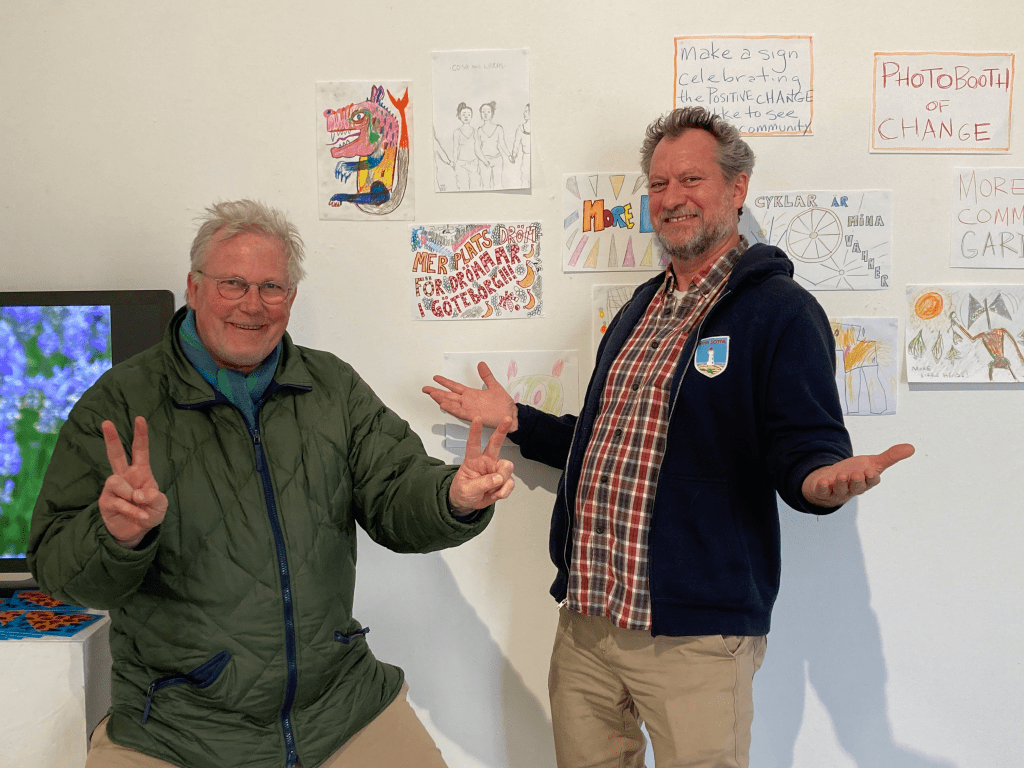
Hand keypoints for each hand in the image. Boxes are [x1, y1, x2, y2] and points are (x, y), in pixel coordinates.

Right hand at [99, 416, 167, 547]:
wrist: (136, 532)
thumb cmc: (149, 512)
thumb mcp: (160, 505)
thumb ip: (155, 498)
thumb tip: (140, 494)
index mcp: (140, 472)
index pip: (140, 450)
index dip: (141, 435)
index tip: (140, 419)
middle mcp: (125, 476)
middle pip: (116, 454)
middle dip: (112, 438)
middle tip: (106, 422)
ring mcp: (113, 488)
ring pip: (114, 480)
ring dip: (129, 494)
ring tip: (137, 503)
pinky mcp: (106, 501)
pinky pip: (118, 501)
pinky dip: (132, 510)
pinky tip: (140, 516)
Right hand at [423, 361, 517, 431]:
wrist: (511, 415)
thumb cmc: (503, 404)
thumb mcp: (494, 385)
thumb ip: (486, 375)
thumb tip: (481, 364)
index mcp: (471, 394)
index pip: (454, 387)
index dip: (445, 382)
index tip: (435, 378)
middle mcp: (468, 401)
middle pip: (449, 395)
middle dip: (436, 392)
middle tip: (425, 388)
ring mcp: (469, 409)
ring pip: (451, 403)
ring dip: (441, 399)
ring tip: (431, 394)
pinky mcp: (473, 416)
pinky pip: (459, 412)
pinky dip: (451, 408)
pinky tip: (443, 405)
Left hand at [448, 417, 514, 514]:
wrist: (467, 503)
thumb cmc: (463, 491)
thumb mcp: (466, 489)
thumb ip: (481, 484)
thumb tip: (498, 478)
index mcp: (473, 460)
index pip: (473, 444)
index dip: (475, 431)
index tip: (477, 418)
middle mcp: (486, 461)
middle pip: (495, 444)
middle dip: (501, 431)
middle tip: (507, 419)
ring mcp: (496, 470)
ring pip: (506, 469)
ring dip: (501, 481)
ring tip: (490, 489)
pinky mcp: (504, 480)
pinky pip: (509, 484)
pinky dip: (503, 492)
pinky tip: (495, 493)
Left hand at [801, 443, 914, 507]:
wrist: (832, 479)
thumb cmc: (854, 472)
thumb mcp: (872, 463)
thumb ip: (890, 457)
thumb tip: (911, 448)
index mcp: (866, 482)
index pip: (871, 482)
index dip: (871, 478)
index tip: (870, 471)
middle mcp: (853, 489)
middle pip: (857, 488)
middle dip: (857, 482)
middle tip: (855, 475)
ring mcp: (838, 491)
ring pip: (841, 490)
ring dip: (841, 483)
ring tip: (841, 476)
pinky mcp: (824, 492)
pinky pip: (823, 492)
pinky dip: (823, 488)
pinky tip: (824, 482)